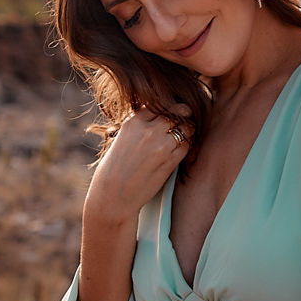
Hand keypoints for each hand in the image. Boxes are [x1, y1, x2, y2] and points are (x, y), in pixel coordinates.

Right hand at [85, 109, 190, 225]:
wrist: (113, 196)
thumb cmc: (115, 167)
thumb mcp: (122, 138)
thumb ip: (140, 125)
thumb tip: (159, 114)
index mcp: (134, 122)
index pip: (160, 104)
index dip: (168, 108)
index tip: (171, 112)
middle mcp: (148, 130)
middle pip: (177, 112)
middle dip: (182, 115)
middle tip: (183, 121)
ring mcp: (161, 146)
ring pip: (186, 129)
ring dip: (187, 131)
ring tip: (183, 135)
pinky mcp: (170, 162)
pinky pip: (186, 146)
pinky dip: (186, 146)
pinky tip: (179, 149)